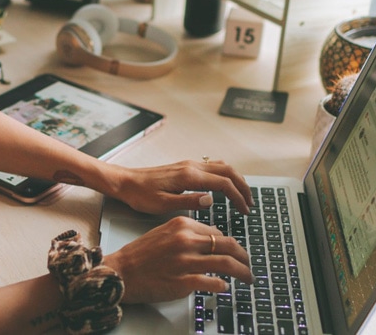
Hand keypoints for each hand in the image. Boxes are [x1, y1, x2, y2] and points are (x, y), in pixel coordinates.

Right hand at [102, 216, 253, 303]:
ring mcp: (186, 261)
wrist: (121, 272)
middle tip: (249, 264)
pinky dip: (223, 286)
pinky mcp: (184, 281)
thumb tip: (213, 238)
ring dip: (243, 272)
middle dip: (244, 257)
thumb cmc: (141, 254)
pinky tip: (224, 287)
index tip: (236, 252)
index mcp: (182, 225)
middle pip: (229, 245)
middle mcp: (186, 241)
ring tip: (248, 278)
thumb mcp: (165, 232)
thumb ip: (188, 233)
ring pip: (227, 264)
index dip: (231, 244)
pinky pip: (214, 283)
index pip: (218, 232)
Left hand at [110, 159, 253, 214]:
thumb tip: (211, 200)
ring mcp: (189, 164)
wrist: (125, 182)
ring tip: (242, 196)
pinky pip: (212, 166)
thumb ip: (188, 202)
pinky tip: (225, 186)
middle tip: (250, 204)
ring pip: (222, 167)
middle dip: (243, 187)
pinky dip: (225, 175)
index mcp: (189, 176)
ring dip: (236, 180)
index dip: (238, 198)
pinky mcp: (185, 167)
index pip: (223, 184)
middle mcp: (192, 166)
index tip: (245, 211)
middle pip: (228, 171)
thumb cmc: (140, 195)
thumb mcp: (162, 205)